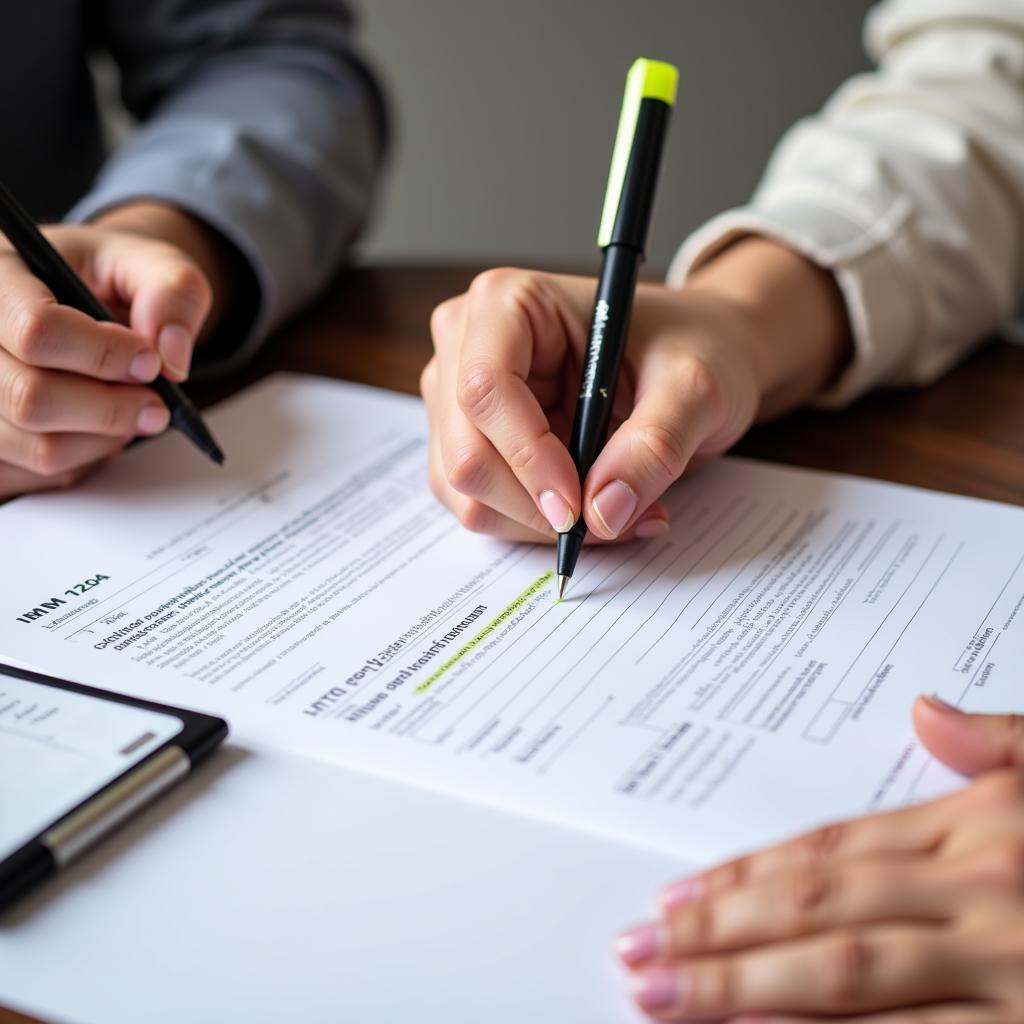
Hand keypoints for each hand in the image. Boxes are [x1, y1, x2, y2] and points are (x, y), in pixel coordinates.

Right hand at [0, 202, 220, 499]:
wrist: (81, 299)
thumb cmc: (106, 279)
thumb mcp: (150, 263)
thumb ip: (173, 293)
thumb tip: (172, 359)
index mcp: (0, 274)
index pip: (38, 331)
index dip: (105, 355)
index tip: (150, 361)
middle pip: (31, 399)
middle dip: (111, 409)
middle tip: (155, 405)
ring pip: (37, 447)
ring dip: (102, 439)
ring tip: (130, 412)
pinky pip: (37, 476)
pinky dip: (82, 459)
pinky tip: (96, 428)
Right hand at [420, 239, 849, 542]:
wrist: (700, 356)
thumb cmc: (692, 346)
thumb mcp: (695, 388)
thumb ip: (655, 446)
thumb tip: (604, 512)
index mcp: (508, 302)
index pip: (485, 389)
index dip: (527, 457)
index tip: (578, 507)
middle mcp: (466, 346)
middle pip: (466, 453)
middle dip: (535, 505)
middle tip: (609, 521)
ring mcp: (459, 399)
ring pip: (468, 493)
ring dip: (539, 522)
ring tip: (616, 512)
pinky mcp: (473, 444)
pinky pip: (484, 508)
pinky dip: (536, 525)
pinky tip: (593, 508)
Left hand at [616, 698, 1023, 1021]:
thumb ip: (994, 745)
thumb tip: (923, 710)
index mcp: (976, 828)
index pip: (831, 850)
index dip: (744, 873)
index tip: (675, 896)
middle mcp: (977, 893)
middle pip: (816, 908)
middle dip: (716, 930)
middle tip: (639, 948)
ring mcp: (1002, 967)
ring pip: (845, 974)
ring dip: (744, 988)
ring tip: (666, 997)